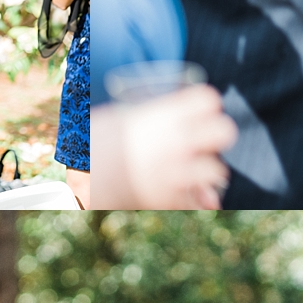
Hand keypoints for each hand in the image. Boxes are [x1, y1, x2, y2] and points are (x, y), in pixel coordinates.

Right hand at [95, 86, 235, 208]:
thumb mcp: (118, 119)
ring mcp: (173, 174)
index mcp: (159, 118)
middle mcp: (172, 144)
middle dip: (217, 135)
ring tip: (193, 169)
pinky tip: (189, 192)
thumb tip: (169, 118)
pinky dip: (199, 199)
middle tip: (204, 140)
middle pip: (224, 131)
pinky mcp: (169, 200)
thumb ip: (151, 118)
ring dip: (208, 170)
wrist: (78, 182)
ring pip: (217, 170)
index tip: (199, 112)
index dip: (207, 105)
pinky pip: (201, 202)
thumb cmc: (94, 144)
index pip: (207, 100)